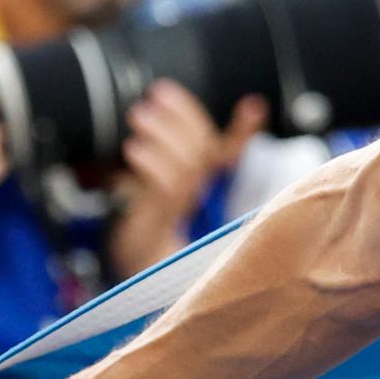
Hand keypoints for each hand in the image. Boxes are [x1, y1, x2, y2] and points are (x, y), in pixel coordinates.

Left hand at [110, 84, 259, 273]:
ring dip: (164, 133)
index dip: (242, 130)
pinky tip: (134, 149)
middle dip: (185, 116)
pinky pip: (168, 188)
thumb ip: (160, 169)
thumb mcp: (147, 198)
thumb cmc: (137, 239)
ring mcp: (180, 213)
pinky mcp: (159, 226)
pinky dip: (152, 163)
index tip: (253, 105)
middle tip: (159, 92)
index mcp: (200, 191)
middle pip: (205, 151)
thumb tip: (150, 122)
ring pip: (189, 165)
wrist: (126, 286)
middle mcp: (197, 200)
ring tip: (140, 114)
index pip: (228, 154)